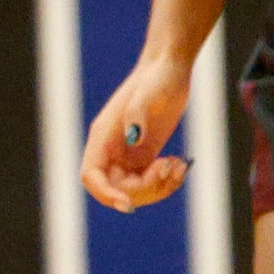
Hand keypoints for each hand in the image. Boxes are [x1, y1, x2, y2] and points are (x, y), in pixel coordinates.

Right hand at [81, 58, 193, 212]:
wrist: (170, 69)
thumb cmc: (157, 77)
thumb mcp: (149, 92)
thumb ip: (137, 113)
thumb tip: (133, 139)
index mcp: (102, 137)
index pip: (91, 176)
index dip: (105, 194)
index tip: (127, 203)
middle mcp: (111, 150)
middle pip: (115, 188)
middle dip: (142, 189)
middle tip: (168, 168)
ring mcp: (128, 154)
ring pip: (134, 189)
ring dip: (157, 188)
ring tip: (180, 167)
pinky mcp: (145, 155)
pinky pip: (149, 181)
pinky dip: (165, 180)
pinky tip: (182, 165)